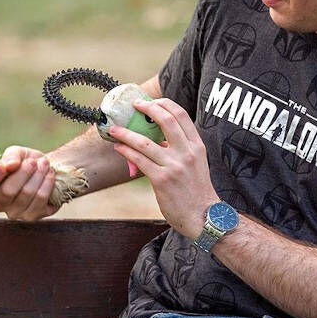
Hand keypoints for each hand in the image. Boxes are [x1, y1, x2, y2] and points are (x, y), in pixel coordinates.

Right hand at [0, 146, 59, 221]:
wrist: (45, 169)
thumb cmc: (25, 161)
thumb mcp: (17, 153)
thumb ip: (11, 156)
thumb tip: (10, 166)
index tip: (2, 167)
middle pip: (7, 192)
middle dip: (23, 173)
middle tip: (33, 162)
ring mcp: (14, 213)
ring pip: (26, 194)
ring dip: (38, 175)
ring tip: (44, 165)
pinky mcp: (32, 216)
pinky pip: (40, 199)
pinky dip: (47, 183)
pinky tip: (49, 175)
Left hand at [109, 98, 216, 238]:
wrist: (202, 216)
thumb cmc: (195, 190)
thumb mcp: (196, 163)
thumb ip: (181, 148)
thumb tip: (156, 136)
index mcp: (197, 146)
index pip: (181, 115)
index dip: (163, 104)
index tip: (150, 101)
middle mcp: (187, 153)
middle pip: (165, 120)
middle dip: (147, 108)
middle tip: (134, 106)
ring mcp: (174, 166)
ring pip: (145, 141)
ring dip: (126, 133)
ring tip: (114, 129)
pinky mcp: (162, 180)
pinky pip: (139, 160)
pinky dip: (125, 151)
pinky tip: (118, 147)